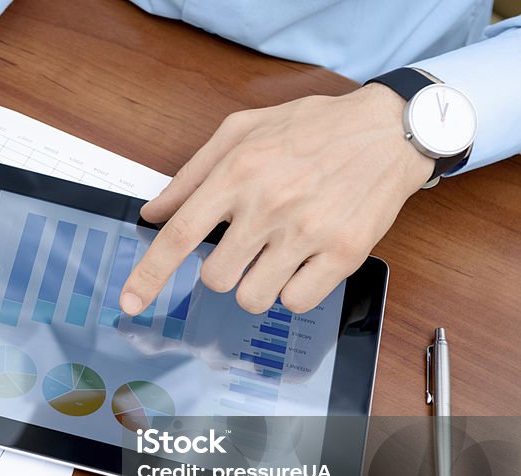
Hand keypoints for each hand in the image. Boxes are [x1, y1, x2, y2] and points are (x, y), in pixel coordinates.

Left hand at [122, 84, 433, 314]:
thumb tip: (153, 213)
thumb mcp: (242, 130)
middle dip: (223, 269)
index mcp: (237, 173)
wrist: (390, 128)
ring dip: (257, 285)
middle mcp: (269, 204)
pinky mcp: (344, 253)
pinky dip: (294, 290)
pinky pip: (296, 302)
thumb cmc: (311, 128)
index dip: (148, 274)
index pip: (179, 235)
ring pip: (252, 297)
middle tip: (248, 245)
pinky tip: (304, 262)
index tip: (130, 301)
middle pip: (215, 277)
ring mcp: (307, 231)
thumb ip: (191, 174)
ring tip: (277, 254)